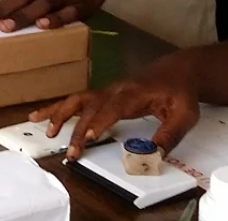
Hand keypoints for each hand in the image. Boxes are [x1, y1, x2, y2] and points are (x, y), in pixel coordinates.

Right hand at [31, 60, 201, 157]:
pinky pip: (77, 100)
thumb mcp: (184, 115)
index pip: (113, 108)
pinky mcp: (102, 95)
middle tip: (72, 152)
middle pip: (91, 108)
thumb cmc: (180, 93)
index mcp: (133, 93)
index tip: (88, 137)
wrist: (176, 71)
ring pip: (77, 100)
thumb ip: (169, 134)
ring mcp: (106, 91)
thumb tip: (153, 155)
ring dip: (59, 114)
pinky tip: (43, 116)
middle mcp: (115, 90)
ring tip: (44, 129)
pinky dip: (58, 108)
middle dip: (78, 130)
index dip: (100, 122)